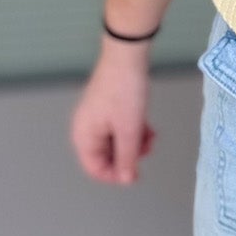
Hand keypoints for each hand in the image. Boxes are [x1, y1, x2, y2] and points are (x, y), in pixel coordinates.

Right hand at [70, 44, 156, 184]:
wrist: (127, 56)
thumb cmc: (124, 92)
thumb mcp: (129, 130)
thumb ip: (127, 158)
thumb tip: (125, 179)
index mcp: (84, 137)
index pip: (95, 169)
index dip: (116, 175)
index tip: (135, 173)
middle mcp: (86, 129)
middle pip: (106, 156)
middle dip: (128, 156)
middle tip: (146, 150)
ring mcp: (97, 118)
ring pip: (115, 142)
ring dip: (134, 144)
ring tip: (151, 138)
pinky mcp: (107, 109)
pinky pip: (119, 129)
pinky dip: (133, 132)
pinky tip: (148, 129)